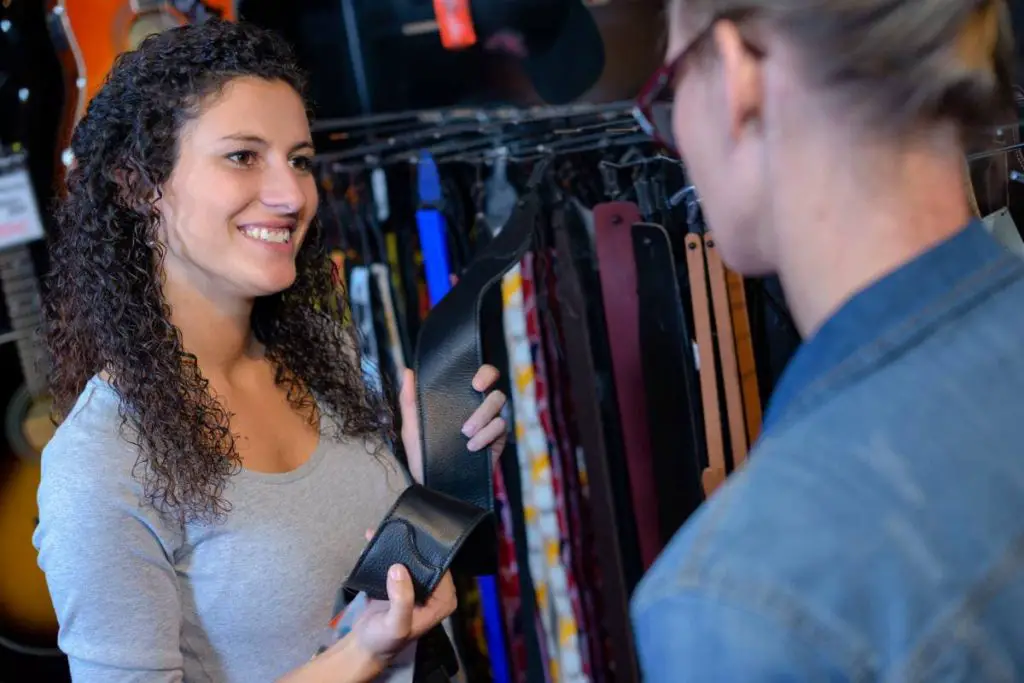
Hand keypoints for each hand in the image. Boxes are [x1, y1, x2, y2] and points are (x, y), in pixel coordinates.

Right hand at [351, 529, 457, 667]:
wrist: (362, 647)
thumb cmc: (384, 640)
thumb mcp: (396, 624)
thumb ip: (402, 599)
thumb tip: (398, 568)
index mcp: (443, 600)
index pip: (443, 568)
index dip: (430, 554)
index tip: (415, 538)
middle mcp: (434, 590)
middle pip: (427, 560)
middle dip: (413, 545)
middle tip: (398, 529)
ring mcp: (416, 585)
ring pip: (411, 558)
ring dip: (398, 545)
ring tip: (386, 530)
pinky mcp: (399, 582)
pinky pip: (396, 561)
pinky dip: (386, 551)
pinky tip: (375, 538)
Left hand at [399, 365, 507, 484]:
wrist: (432, 484)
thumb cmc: (422, 454)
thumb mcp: (412, 427)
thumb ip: (409, 400)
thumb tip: (407, 371)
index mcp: (461, 400)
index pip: (480, 378)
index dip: (484, 373)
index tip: (474, 381)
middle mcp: (478, 409)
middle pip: (495, 389)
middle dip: (487, 388)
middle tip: (476, 391)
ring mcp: (490, 425)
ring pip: (499, 406)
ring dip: (483, 415)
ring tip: (465, 432)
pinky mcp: (497, 441)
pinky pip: (500, 428)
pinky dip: (487, 435)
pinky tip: (472, 446)